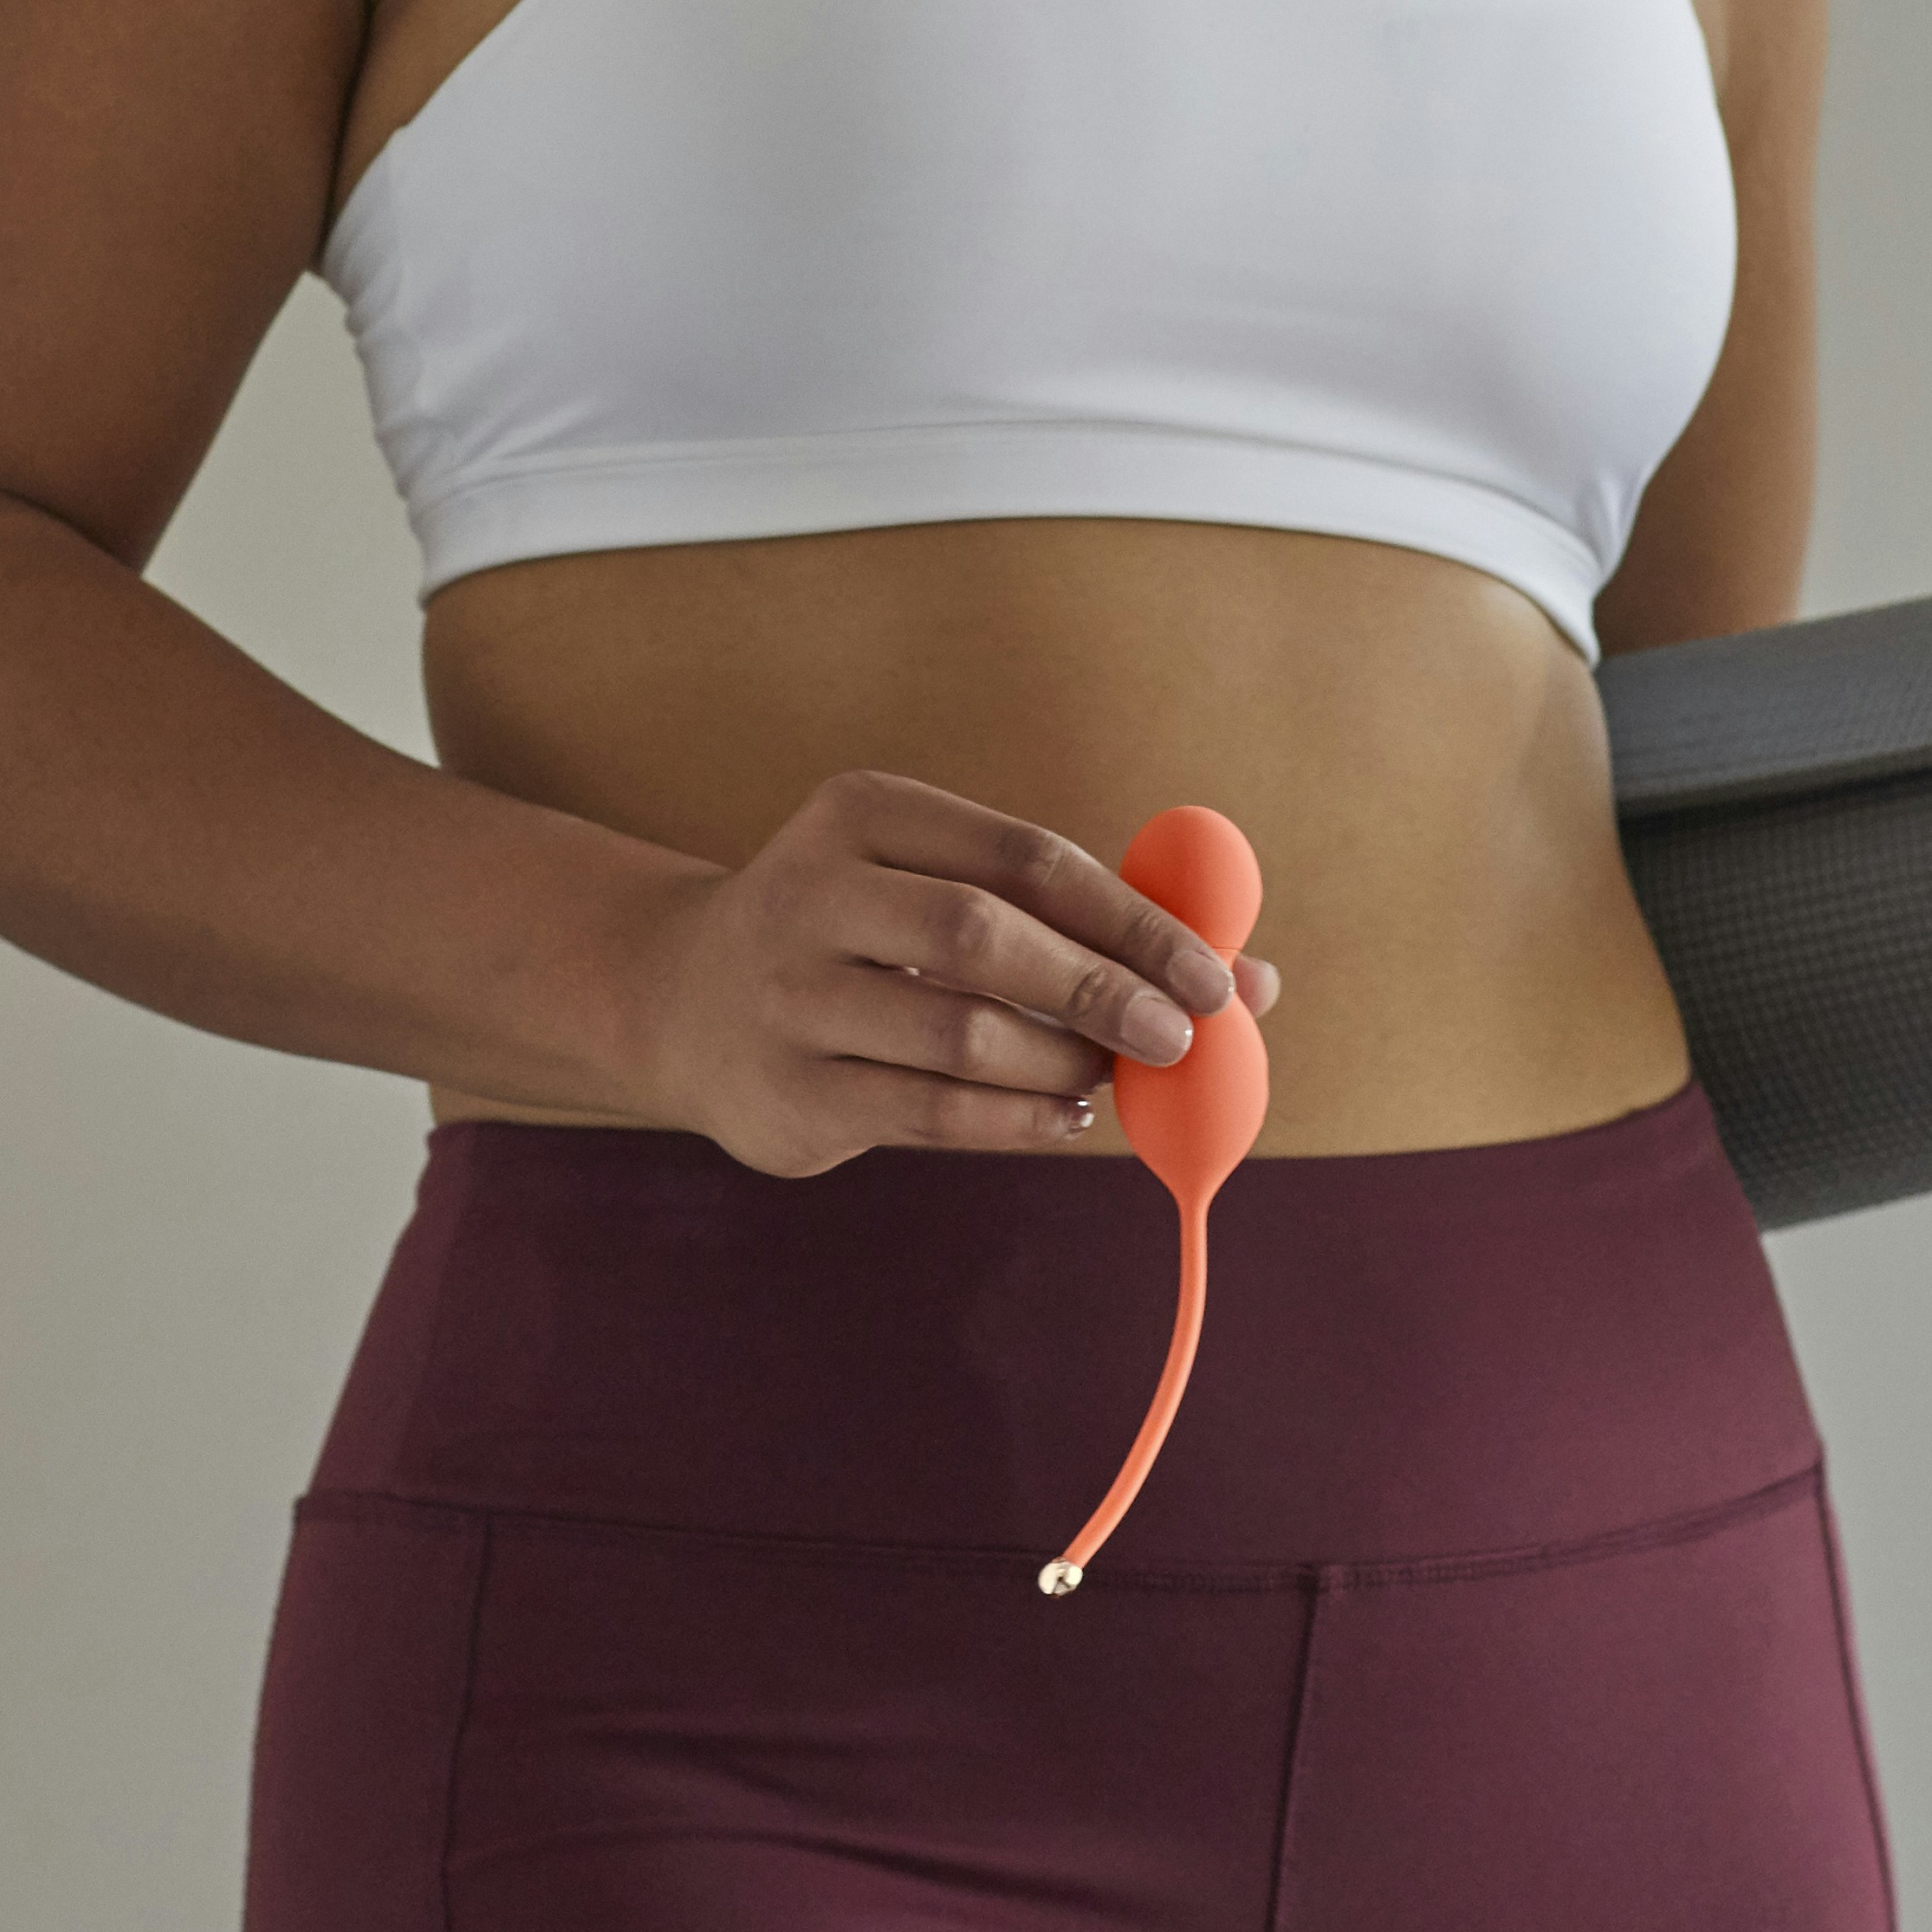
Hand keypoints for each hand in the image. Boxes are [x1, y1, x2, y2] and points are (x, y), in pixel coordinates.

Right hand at [622, 769, 1280, 1174]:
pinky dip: (1018, 1118)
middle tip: (1182, 1035)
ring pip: (961, 1035)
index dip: (1133, 918)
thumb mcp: (940, 883)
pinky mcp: (789, 1092)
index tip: (1216, 976)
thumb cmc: (865, 933)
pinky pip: (933, 1114)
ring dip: (1063, 1062)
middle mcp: (812, 893)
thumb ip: (1081, 920)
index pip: (1023, 855)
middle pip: (984, 936)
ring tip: (1111, 1072)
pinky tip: (1060, 1110)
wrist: (681, 997)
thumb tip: (1250, 982)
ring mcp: (789, 997)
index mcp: (862, 813)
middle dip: (1102, 989)